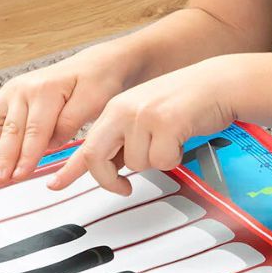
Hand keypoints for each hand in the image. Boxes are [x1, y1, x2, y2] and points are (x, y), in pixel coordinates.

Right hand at [0, 45, 131, 184]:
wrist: (94, 65)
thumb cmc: (97, 82)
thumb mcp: (94, 101)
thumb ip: (70, 122)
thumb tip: (50, 144)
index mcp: (45, 89)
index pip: (34, 131)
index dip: (27, 156)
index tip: (21, 176)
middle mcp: (23, 87)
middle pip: (9, 131)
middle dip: (5, 159)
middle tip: (2, 180)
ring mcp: (12, 90)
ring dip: (0, 148)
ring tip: (9, 169)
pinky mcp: (7, 95)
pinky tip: (14, 147)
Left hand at [46, 58, 237, 194]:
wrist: (217, 84)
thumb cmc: (184, 104)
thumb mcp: (144, 118)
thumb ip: (124, 141)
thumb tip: (111, 170)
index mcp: (115, 109)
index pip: (86, 144)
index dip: (69, 170)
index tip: (55, 185)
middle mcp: (123, 110)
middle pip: (97, 158)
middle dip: (108, 180)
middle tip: (123, 188)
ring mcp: (143, 115)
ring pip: (137, 164)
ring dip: (156, 160)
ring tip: (170, 139)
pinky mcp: (166, 122)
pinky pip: (163, 161)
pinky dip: (175, 157)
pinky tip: (182, 138)